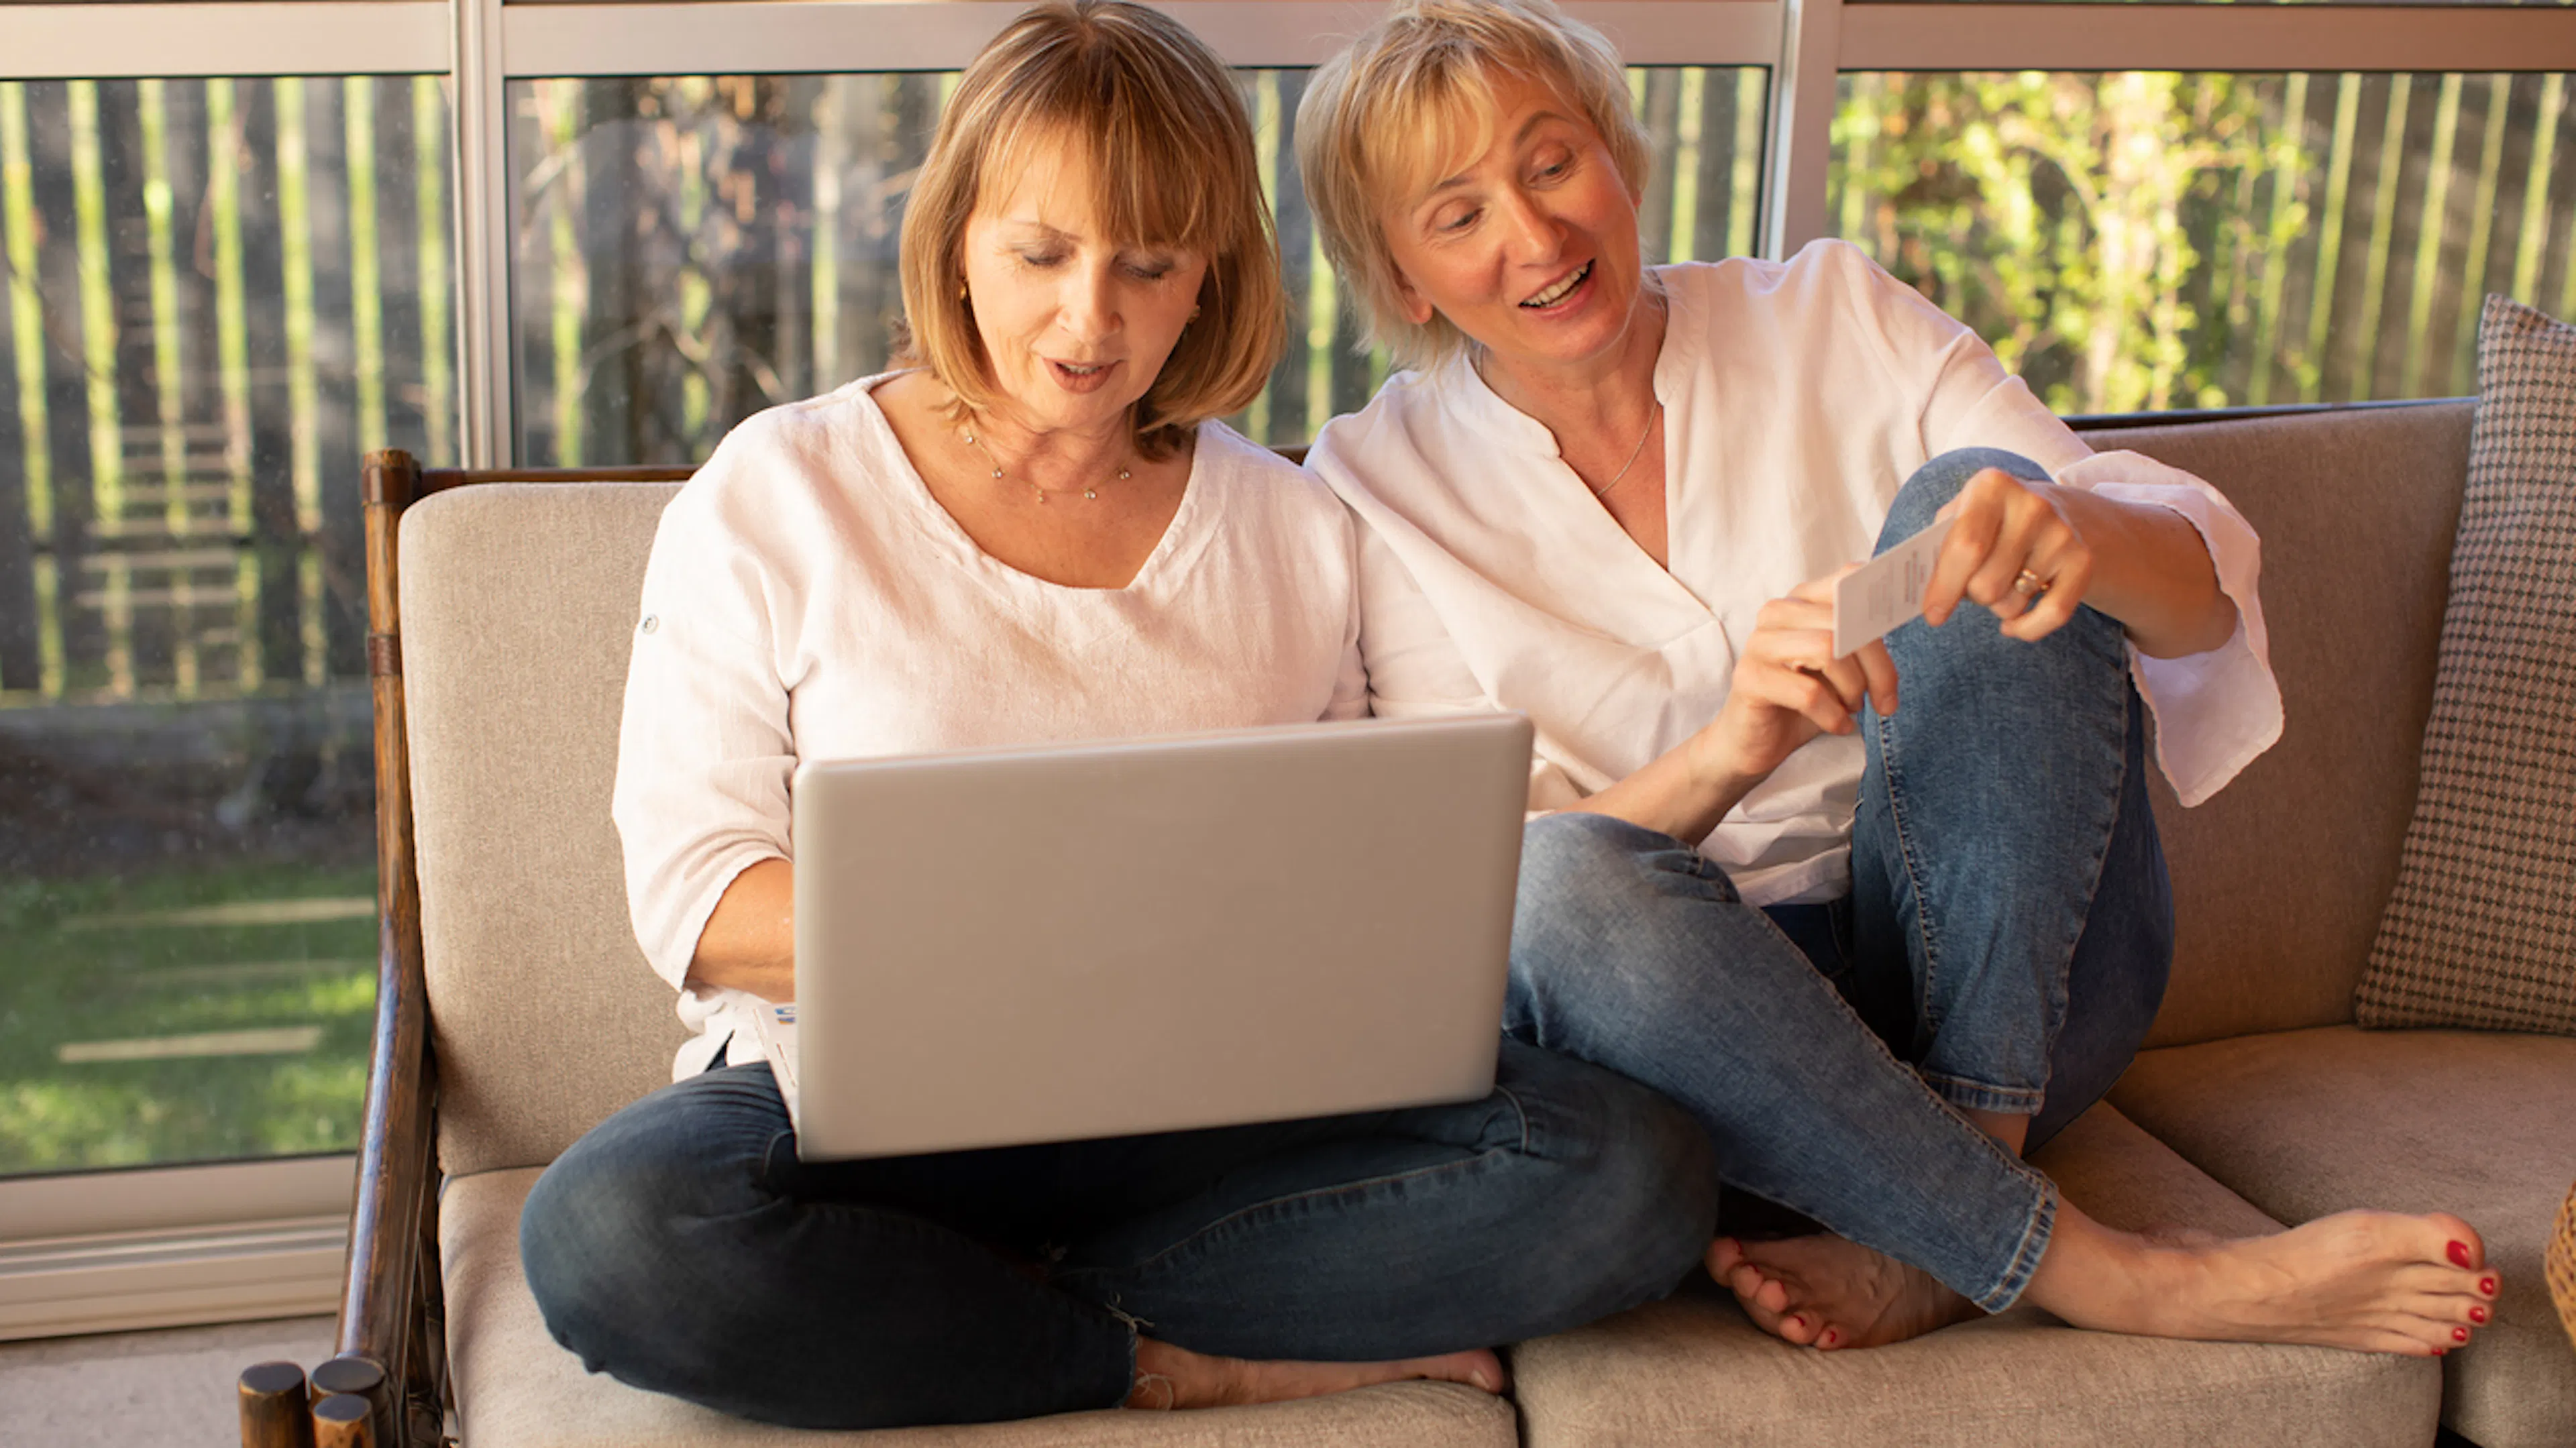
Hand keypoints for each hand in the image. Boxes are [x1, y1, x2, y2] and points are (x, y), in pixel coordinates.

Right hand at [1691, 570, 1899, 788]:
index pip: (1848, 580)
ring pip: (1829, 651)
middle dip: (1878, 668)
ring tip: (1851, 709)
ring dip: (1853, 690)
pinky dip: (1833, 716)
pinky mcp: (1750, 678)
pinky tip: (1837, 725)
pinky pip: (1809, 693)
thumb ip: (1861, 639)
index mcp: (1801, 600)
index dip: (1879, 606)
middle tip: (1885, 702)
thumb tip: (1899, 617)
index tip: (1902, 638)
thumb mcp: (1840, 666)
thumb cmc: (1802, 702)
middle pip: (1846, 623)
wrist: (1753, 742)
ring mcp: (1759, 643)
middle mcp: (1777, 613)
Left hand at [1924, 468, 2095, 641]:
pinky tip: (2014, 624)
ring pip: (2011, 603)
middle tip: (1973, 586)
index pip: (1965, 547)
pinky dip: (2026, 629)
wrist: (2056, 511)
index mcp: (1991, 487)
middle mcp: (2031, 505)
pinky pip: (2051, 616)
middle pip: (1986, 584)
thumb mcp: (1958, 517)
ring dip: (1997, 607)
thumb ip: (1936, 548)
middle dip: (1971, 596)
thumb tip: (1915, 593)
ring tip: (2000, 584)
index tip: (1932, 614)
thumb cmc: (1988, 522)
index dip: (1944, 587)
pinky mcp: (2083, 562)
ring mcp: (2061, 534)